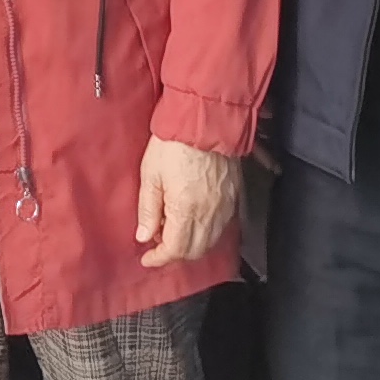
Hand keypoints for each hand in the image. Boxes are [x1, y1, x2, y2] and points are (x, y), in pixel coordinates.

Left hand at [135, 136, 243, 266]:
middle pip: (195, 251)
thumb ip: (149, 209)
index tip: (147, 258)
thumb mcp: (151, 175)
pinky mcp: (234, 197)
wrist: (205, 121)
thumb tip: (145, 237)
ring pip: (211, 242)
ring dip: (191, 245)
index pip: (175, 249)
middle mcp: (210, 214)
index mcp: (187, 210)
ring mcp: (225, 206)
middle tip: (157, 246)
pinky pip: (222, 227)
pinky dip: (207, 233)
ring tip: (172, 232)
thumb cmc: (172, 144)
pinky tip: (193, 221)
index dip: (159, 258)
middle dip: (175, 254)